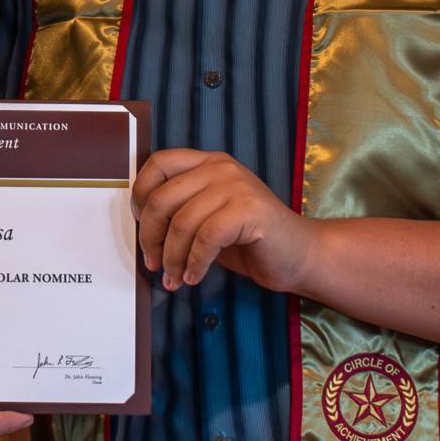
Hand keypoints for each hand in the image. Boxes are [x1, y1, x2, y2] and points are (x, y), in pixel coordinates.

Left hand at [133, 147, 316, 294]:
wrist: (299, 254)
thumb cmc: (249, 240)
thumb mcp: (207, 218)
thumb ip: (179, 212)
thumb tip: (142, 230)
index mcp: (207, 163)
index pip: (158, 163)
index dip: (140, 194)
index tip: (140, 224)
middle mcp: (220, 168)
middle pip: (162, 198)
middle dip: (150, 237)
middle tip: (154, 264)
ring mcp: (236, 186)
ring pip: (182, 223)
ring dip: (172, 258)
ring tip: (174, 278)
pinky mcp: (249, 210)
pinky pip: (205, 239)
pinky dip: (194, 263)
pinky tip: (194, 277)